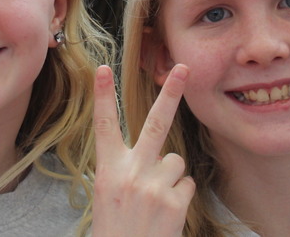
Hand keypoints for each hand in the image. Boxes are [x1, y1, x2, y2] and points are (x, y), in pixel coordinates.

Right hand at [92, 64, 193, 236]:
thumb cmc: (116, 227)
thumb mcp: (107, 193)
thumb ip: (126, 168)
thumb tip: (157, 152)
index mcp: (108, 169)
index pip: (103, 125)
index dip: (102, 96)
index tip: (102, 68)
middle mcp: (131, 173)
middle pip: (155, 124)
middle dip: (171, 94)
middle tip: (183, 69)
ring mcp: (154, 187)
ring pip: (176, 160)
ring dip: (170, 176)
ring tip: (155, 200)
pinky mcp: (174, 203)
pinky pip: (186, 184)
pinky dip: (179, 196)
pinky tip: (165, 213)